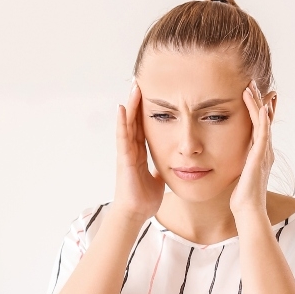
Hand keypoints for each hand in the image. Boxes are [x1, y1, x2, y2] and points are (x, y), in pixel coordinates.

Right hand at [113, 81, 165, 224]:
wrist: (136, 213)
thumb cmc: (145, 198)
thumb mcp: (158, 178)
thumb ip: (162, 169)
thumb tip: (172, 164)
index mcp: (140, 152)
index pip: (143, 126)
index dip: (147, 110)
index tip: (152, 93)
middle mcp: (132, 149)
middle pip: (135, 120)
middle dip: (138, 101)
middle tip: (141, 81)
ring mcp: (126, 153)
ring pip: (128, 123)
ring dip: (130, 105)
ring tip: (134, 87)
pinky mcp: (124, 159)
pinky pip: (123, 137)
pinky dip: (122, 122)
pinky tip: (121, 108)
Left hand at [230, 80, 276, 220]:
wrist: (248, 210)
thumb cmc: (242, 198)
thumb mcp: (239, 176)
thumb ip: (239, 165)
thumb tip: (232, 161)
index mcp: (260, 155)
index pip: (262, 128)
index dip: (262, 111)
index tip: (260, 96)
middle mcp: (265, 151)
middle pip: (265, 120)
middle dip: (261, 101)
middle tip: (254, 83)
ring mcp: (264, 153)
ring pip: (263, 122)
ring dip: (258, 103)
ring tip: (251, 87)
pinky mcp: (260, 156)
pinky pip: (263, 132)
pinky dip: (262, 118)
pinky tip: (260, 105)